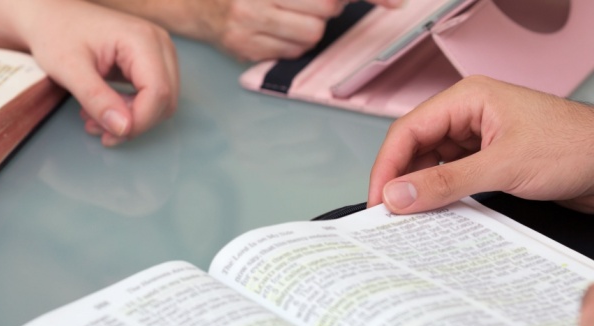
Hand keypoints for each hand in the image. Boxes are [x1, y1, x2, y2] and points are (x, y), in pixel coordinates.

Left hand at [18, 0, 178, 146]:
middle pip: (165, 100)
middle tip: (98, 129)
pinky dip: (131, 111)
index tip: (109, 135)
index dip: (139, 121)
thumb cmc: (57, 32)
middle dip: (134, 124)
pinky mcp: (151, 62)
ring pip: (161, 102)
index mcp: (142, 39)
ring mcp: (158, 53)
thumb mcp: (70, 68)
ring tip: (96, 120)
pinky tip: (105, 110)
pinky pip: (152, 96)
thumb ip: (97, 99)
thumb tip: (123, 129)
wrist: (52, 15)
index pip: (158, 92)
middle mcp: (158, 44)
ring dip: (132, 120)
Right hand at [206, 0, 402, 60]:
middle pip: (327, 8)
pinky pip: (292, 52)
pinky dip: (292, 42)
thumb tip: (354, 0)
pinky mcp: (245, 48)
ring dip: (310, 25)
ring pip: (312, 33)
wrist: (197, 3)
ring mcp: (248, 23)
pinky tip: (274, 30)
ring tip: (287, 15)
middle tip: (307, 1)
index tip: (397, 2)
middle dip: (328, 5)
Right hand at [368, 75, 593, 213]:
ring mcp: (484, 139)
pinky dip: (445, 197)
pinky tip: (440, 217)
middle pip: (417, 147)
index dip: (387, 166)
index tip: (379, 201)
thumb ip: (446, 182)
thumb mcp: (504, 166)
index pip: (408, 130)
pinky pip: (456, 179)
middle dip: (402, 180)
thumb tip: (399, 195)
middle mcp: (472, 115)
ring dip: (424, 191)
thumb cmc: (578, 147)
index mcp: (469, 98)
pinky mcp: (496, 162)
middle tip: (390, 216)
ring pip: (435, 165)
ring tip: (412, 221)